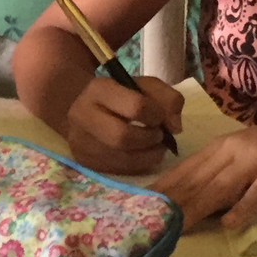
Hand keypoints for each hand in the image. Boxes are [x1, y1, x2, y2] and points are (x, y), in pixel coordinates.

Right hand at [60, 75, 183, 174]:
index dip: (156, 115)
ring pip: (122, 159)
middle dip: (149, 139)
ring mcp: (80, 141)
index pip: (136, 106)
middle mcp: (83, 115)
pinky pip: (119, 170)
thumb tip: (175, 128)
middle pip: (123, 137)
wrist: (86, 109)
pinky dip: (138, 165)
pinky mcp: (84, 161)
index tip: (158, 116)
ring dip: (148, 156)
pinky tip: (142, 155)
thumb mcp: (145, 86)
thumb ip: (168, 99)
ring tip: (154, 147)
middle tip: (158, 136)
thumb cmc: (121, 96)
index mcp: (99, 90)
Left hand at [154, 106, 256, 229]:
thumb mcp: (251, 158)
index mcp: (223, 146)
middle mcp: (234, 149)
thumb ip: (226, 177)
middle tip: (144, 222)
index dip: (162, 189)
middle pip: (195, 180)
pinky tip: (228, 224)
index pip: (185, 171)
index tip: (137, 206)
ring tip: (173, 226)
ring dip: (195, 208)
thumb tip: (200, 204)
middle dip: (169, 202)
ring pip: (219, 186)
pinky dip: (244, 207)